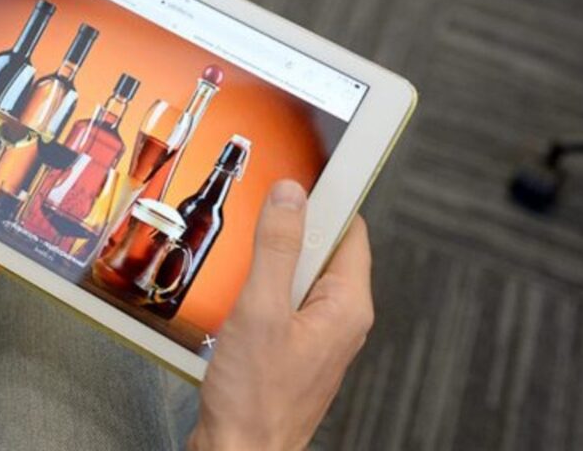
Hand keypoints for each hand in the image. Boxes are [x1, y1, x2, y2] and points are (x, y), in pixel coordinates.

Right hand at [189, 180, 372, 450]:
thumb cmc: (255, 399)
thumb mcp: (261, 310)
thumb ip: (276, 248)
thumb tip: (291, 197)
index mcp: (346, 305)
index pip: (349, 230)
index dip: (322, 202)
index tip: (297, 182)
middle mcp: (338, 319)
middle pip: (319, 250)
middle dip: (284, 235)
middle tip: (253, 235)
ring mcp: (315, 336)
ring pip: (295, 277)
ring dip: (265, 267)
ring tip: (239, 277)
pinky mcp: (290, 349)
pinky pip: (279, 302)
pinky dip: (257, 294)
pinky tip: (232, 303)